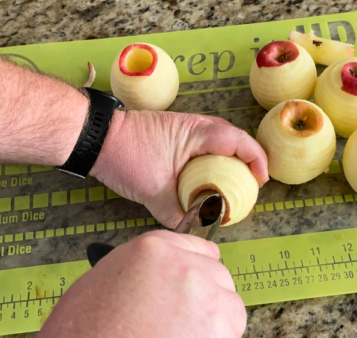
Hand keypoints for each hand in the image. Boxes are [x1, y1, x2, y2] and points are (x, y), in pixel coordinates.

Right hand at [38, 230, 245, 337]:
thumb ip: (145, 269)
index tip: (198, 284)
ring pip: (231, 308)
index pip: (200, 249)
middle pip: (218, 277)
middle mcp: (184, 266)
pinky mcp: (215, 330)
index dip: (198, 271)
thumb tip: (163, 278)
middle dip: (208, 299)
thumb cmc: (84, 327)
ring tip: (185, 335)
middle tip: (186, 320)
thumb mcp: (106, 278)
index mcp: (154, 249)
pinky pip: (229, 334)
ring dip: (215, 324)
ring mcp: (203, 297)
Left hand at [91, 111, 267, 227]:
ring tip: (233, 183)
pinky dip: (212, 160)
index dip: (256, 159)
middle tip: (251, 185)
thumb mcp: (153, 191)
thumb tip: (193, 231)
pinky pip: (203, 145)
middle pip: (233, 138)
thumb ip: (177, 213)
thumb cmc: (125, 156)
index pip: (238, 140)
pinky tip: (207, 179)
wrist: (96, 138)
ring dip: (229, 159)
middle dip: (247, 160)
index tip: (260, 181)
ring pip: (218, 141)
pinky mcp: (174, 135)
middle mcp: (195, 125)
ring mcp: (184, 128)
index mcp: (197, 133)